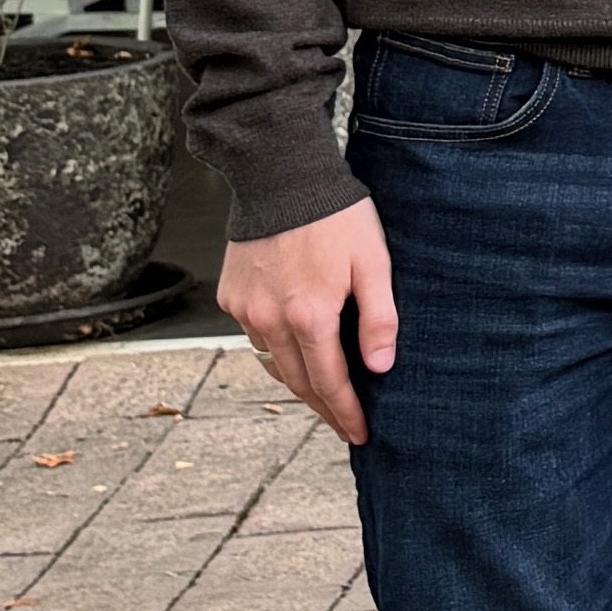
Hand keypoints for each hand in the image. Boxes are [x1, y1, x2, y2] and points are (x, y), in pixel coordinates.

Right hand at [220, 199, 396, 444]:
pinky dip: (275, 350)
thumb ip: (379, 318)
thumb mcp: (374, 263)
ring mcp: (245, 309)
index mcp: (309, 316)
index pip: (330, 382)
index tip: (360, 433)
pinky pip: (254, 336)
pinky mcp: (231, 296)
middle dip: (323, 408)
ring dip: (299, 383)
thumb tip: (380, 367)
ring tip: (323, 397)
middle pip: (298, 382)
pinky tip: (295, 352)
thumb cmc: (335, 215)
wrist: (280, 177)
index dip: (346, 412)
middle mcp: (270, 320)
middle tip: (344, 426)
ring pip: (273, 363)